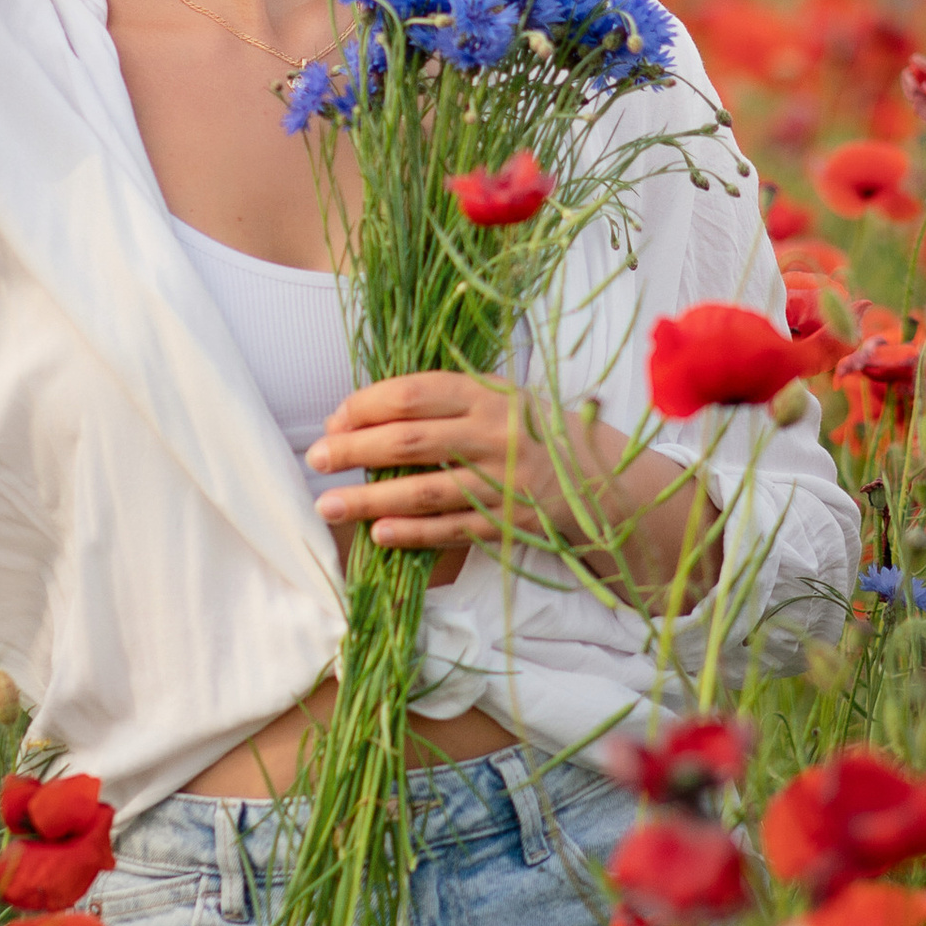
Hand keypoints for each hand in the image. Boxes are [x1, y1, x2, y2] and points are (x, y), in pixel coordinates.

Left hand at [310, 370, 724, 612]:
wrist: (609, 482)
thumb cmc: (540, 434)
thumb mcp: (505, 401)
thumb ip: (449, 403)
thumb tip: (368, 415)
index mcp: (493, 394)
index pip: (417, 392)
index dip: (369, 404)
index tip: (336, 416)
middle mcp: (498, 435)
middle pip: (412, 440)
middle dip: (355, 448)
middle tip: (316, 456)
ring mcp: (505, 483)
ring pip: (425, 491)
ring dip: (370, 499)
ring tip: (328, 504)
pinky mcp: (510, 523)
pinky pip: (453, 530)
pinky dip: (413, 533)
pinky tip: (378, 534)